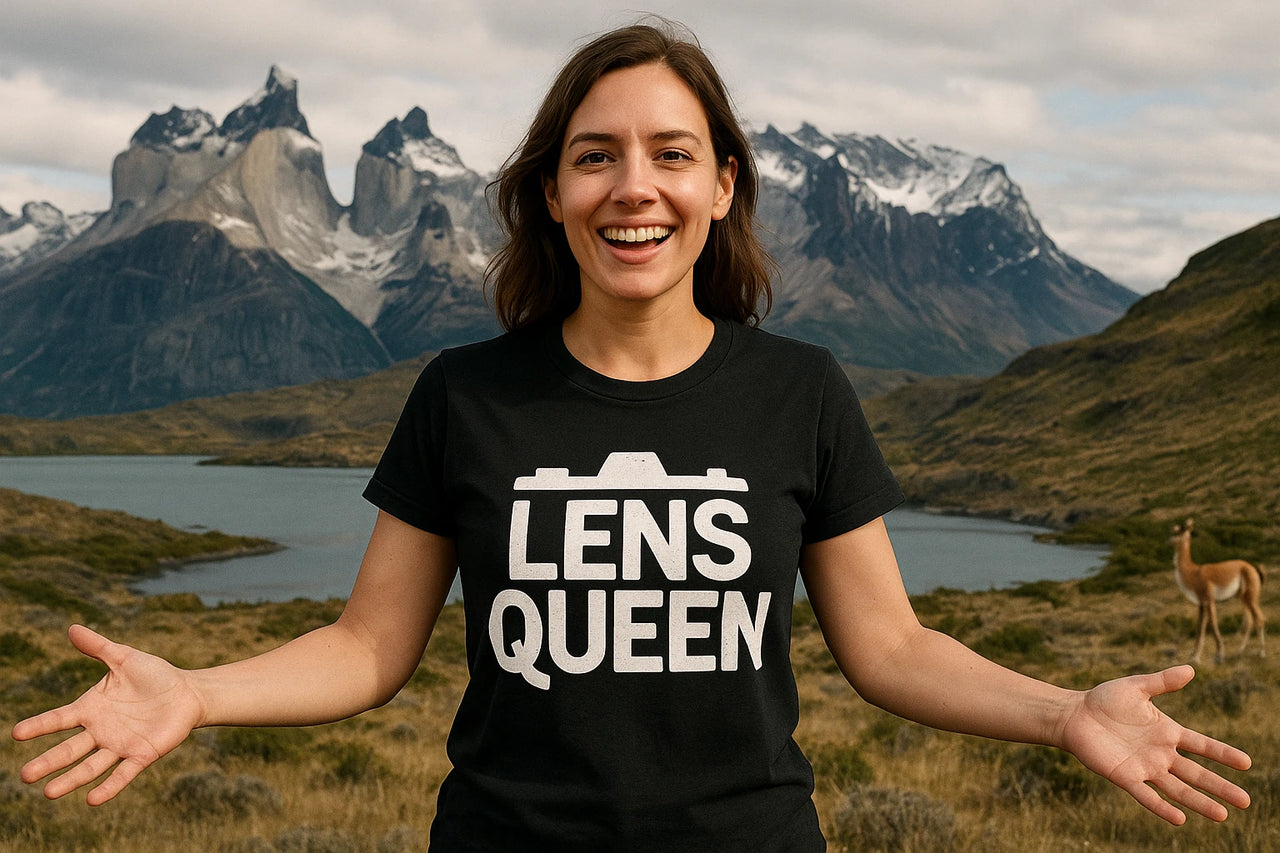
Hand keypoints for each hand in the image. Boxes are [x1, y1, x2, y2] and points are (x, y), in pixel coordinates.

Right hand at [11, 625, 204, 804]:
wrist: (187, 692)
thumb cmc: (154, 675)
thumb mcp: (125, 658)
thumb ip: (98, 647)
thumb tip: (71, 628)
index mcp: (91, 709)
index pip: (59, 719)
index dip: (39, 726)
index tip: (17, 733)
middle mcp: (101, 731)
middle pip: (69, 750)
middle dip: (48, 762)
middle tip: (25, 776)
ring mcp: (120, 745)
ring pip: (91, 766)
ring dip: (71, 779)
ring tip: (49, 793)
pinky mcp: (142, 755)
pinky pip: (123, 774)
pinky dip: (109, 787)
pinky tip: (92, 800)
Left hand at [1059, 665, 1250, 823]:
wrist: (1074, 714)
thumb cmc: (1104, 700)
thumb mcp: (1136, 687)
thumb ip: (1162, 682)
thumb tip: (1190, 670)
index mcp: (1167, 732)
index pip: (1202, 745)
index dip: (1223, 754)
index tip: (1247, 763)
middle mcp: (1160, 754)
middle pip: (1196, 774)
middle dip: (1220, 787)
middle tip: (1245, 802)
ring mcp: (1144, 767)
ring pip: (1178, 789)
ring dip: (1199, 802)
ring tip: (1222, 816)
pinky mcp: (1124, 776)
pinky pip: (1146, 795)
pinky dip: (1162, 808)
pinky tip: (1179, 819)